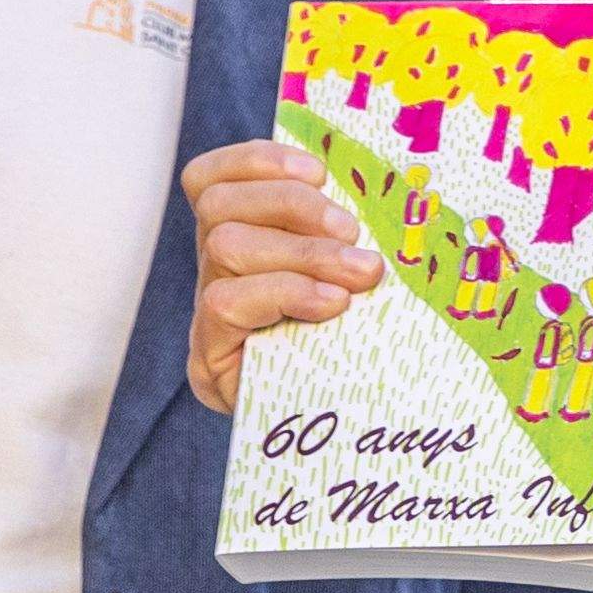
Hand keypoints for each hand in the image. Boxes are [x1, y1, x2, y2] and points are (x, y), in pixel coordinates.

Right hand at [181, 138, 377, 411]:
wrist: (344, 432)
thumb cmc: (362, 342)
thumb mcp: (355, 276)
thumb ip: (346, 232)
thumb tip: (386, 185)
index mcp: (240, 238)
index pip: (210, 179)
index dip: (257, 161)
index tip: (318, 170)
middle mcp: (213, 271)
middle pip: (218, 204)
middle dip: (292, 206)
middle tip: (353, 231)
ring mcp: (206, 315)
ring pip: (224, 245)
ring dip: (302, 251)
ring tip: (360, 274)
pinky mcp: (209, 357)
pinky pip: (227, 302)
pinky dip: (286, 292)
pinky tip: (331, 305)